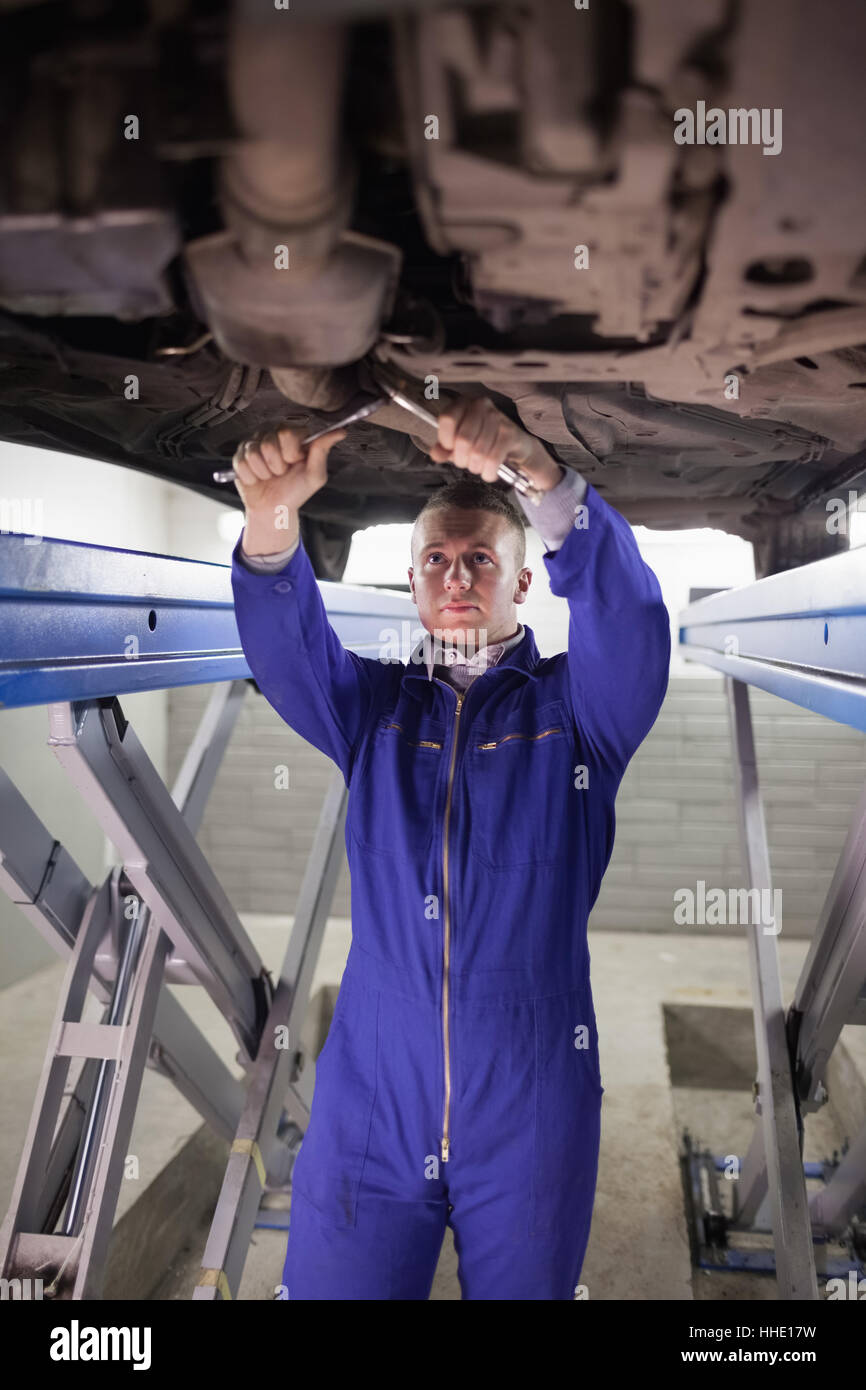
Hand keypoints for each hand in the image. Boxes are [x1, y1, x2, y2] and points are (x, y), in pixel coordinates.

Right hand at [231, 425, 346, 516]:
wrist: (275, 509)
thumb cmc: (296, 491)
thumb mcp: (315, 474)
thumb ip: (323, 450)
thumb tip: (340, 432)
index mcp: (292, 435)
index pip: (287, 433)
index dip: (291, 453)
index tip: (295, 463)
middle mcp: (272, 435)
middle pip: (269, 442)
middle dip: (277, 465)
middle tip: (282, 472)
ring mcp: (254, 444)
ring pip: (253, 453)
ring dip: (264, 472)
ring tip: (270, 476)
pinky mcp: (239, 456)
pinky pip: (241, 463)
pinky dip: (252, 477)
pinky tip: (258, 479)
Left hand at [428, 397, 561, 490]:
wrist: (514, 444)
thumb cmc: (482, 441)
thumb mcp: (458, 443)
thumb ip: (443, 448)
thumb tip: (436, 454)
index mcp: (463, 403)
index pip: (447, 420)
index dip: (446, 440)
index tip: (450, 448)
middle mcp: (480, 405)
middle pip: (463, 440)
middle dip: (462, 459)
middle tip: (465, 463)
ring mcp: (497, 418)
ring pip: (478, 452)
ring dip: (475, 467)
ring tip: (478, 467)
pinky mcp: (509, 433)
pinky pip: (492, 459)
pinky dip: (488, 472)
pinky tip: (488, 473)